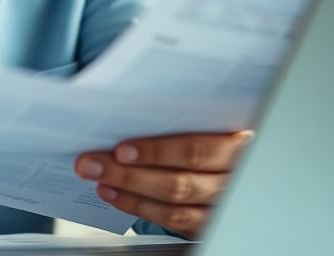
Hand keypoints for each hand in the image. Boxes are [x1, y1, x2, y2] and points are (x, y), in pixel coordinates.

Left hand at [75, 131, 251, 238]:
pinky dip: (140, 209)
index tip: (122, 149)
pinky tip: (117, 196)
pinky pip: (174, 222)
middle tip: (93, 164)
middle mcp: (234, 179)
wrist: (241, 157)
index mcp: (240, 145)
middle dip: (130, 175)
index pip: (197, 151)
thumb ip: (186, 115)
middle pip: (179, 183)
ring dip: (131, 195)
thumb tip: (131, 111)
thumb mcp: (215, 115)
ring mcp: (222, 206)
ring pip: (174, 208)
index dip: (159, 152)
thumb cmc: (221, 127)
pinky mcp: (208, 222)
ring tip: (100, 180)